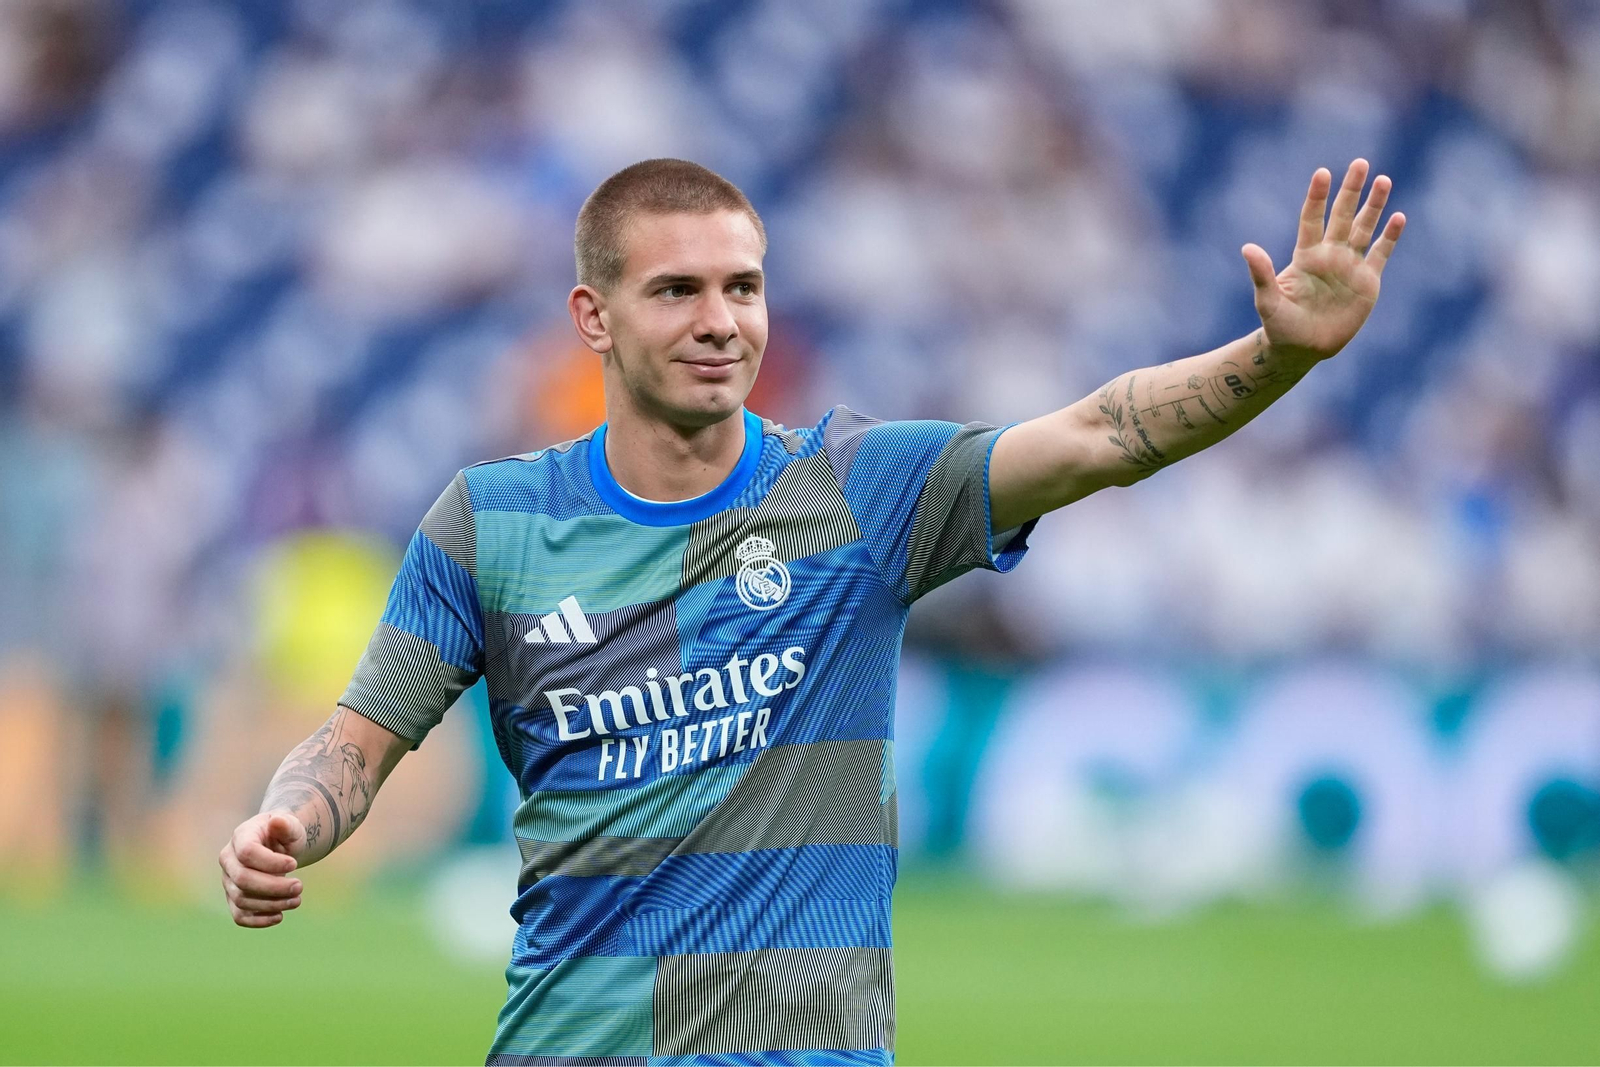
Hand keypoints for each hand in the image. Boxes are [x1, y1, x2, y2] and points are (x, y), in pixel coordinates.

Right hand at [219, 811, 305, 927]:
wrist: (278, 845)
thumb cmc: (284, 834)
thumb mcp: (291, 825)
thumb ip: (286, 824)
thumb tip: (277, 821)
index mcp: (240, 837)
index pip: (247, 853)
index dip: (271, 862)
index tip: (294, 864)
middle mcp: (228, 859)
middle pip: (243, 880)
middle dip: (274, 887)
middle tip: (300, 887)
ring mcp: (228, 880)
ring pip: (242, 900)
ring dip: (272, 904)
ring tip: (297, 900)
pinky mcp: (233, 898)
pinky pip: (239, 915)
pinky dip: (259, 920)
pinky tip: (280, 916)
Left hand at [1241, 159, 1405, 361]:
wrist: (1303, 349)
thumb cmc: (1280, 326)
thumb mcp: (1268, 301)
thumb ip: (1261, 274)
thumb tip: (1247, 247)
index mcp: (1306, 256)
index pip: (1312, 219)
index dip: (1317, 197)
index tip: (1323, 173)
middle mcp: (1330, 255)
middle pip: (1343, 216)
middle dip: (1352, 190)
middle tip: (1360, 163)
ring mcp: (1350, 266)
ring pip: (1365, 229)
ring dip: (1374, 206)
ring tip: (1383, 180)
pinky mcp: (1367, 281)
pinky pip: (1381, 254)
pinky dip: (1390, 237)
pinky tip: (1398, 217)